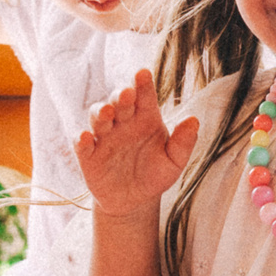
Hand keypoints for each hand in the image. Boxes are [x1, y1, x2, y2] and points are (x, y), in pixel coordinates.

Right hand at [75, 70, 199, 215]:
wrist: (134, 202)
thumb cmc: (156, 175)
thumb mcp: (174, 162)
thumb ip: (183, 142)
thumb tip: (194, 120)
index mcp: (145, 117)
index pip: (144, 95)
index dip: (142, 83)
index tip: (143, 73)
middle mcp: (123, 122)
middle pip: (118, 101)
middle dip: (120, 95)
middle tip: (126, 93)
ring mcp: (104, 137)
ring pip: (97, 117)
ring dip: (100, 112)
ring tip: (108, 113)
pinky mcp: (89, 155)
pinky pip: (82, 144)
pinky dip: (82, 139)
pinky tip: (86, 137)